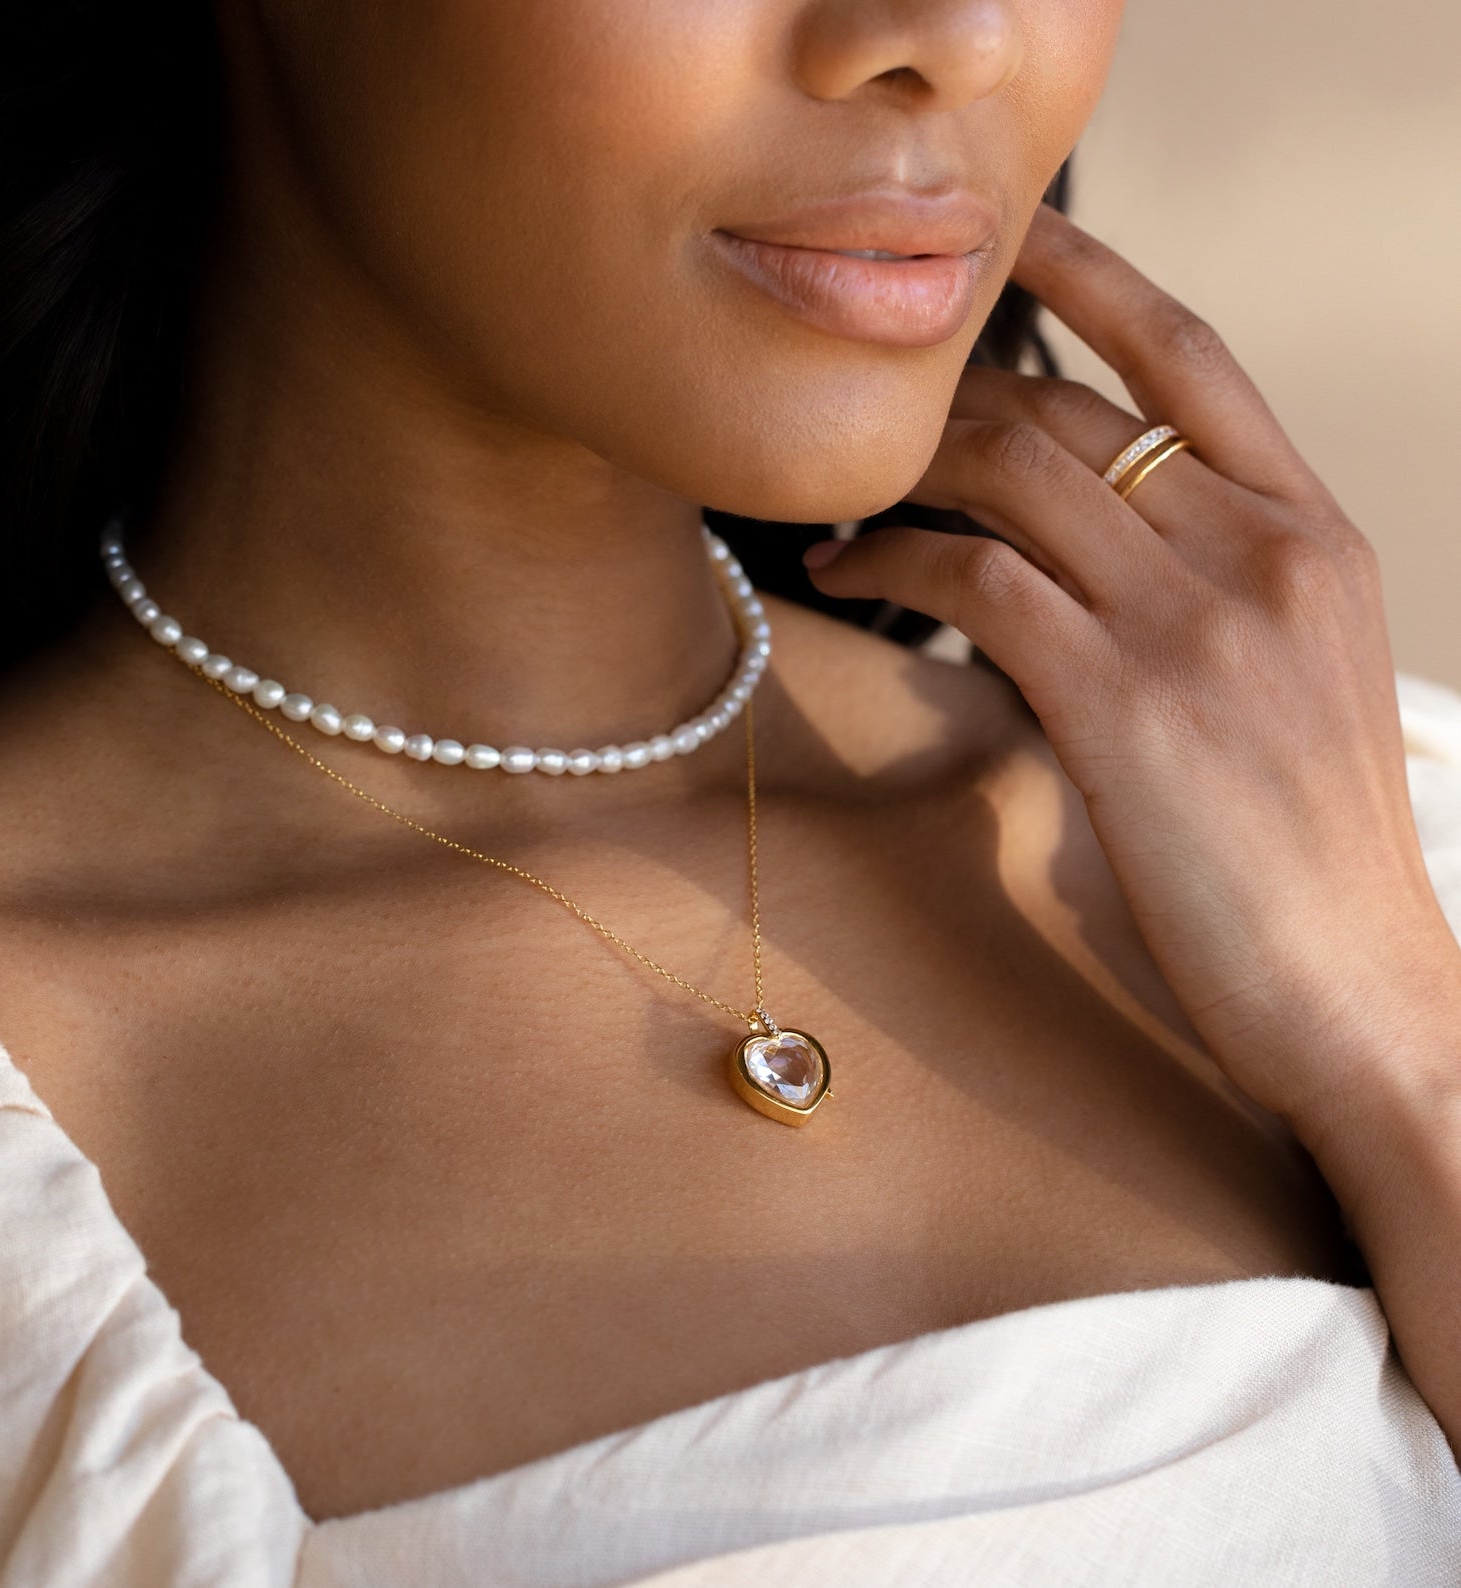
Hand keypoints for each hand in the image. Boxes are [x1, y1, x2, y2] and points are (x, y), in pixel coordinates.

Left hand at [804, 202, 1460, 1126]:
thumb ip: (1209, 586)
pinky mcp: (1125, 702)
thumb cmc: (1308, 850)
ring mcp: (1196, 622)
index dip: (1099, 275)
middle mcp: (1262, 551)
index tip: (1020, 232)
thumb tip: (1081, 544)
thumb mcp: (1293, 679)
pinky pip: (979, 582)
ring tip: (843, 507)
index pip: (1194, 358)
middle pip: (1074, 413)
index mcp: (1313, 534)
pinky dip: (898, 563)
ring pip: (1016, 476)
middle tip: (878, 432)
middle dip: (954, 405)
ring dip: (908, 477)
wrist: (1357, 986)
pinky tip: (848, 575)